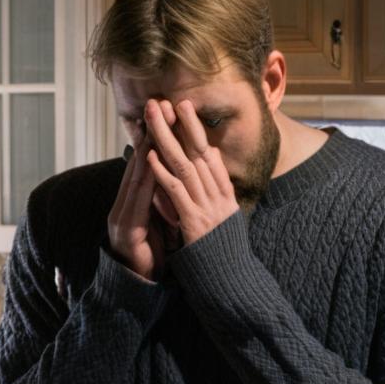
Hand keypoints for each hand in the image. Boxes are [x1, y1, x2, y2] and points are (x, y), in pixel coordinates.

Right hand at [107, 124, 177, 280]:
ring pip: (136, 176)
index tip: (168, 111)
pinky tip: (150, 163)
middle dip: (151, 133)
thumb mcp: (160, 222)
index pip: (148, 163)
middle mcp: (125, 204)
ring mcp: (123, 216)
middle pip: (140, 163)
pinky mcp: (127, 231)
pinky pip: (136, 201)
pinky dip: (144, 180)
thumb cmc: (153, 255)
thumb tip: (174, 176)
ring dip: (146, 148)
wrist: (139, 289)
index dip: (158, 137)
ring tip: (155, 125)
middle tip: (158, 105)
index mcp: (135, 201)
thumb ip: (164, 199)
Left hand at [144, 97, 238, 246]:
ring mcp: (208, 208)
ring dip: (168, 140)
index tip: (184, 106)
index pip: (209, 154)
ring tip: (156, 119)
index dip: (196, 129)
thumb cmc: (224, 253)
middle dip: (183, 125)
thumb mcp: (226, 215)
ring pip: (186, 166)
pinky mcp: (195, 223)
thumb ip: (218, 185)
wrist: (232, 283)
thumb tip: (212, 155)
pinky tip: (151, 157)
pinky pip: (177, 193)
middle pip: (199, 153)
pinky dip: (163, 173)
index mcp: (226, 194)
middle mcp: (219, 197)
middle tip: (170, 100)